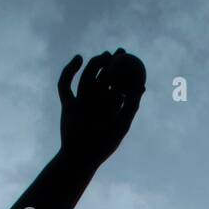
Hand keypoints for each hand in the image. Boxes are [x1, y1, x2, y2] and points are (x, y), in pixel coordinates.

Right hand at [58, 49, 146, 166]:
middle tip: (120, 51)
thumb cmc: (103, 145)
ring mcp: (81, 102)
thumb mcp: (122, 124)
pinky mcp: (67, 104)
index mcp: (110, 108)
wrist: (81, 157)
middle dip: (112, 61)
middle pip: (104, 77)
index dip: (126, 71)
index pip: (119, 85)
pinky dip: (69, 70)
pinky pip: (65, 84)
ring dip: (95, 63)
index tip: (132, 58)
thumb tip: (142, 86)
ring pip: (88, 77)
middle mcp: (96, 103)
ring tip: (105, 56)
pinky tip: (79, 58)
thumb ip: (131, 105)